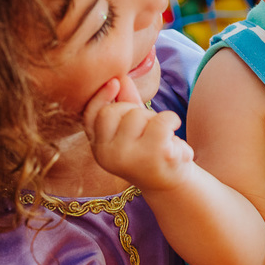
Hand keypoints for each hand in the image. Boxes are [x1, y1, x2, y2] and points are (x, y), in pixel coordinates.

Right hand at [83, 74, 193, 191]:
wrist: (171, 186)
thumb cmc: (150, 153)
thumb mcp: (134, 129)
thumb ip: (126, 103)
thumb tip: (121, 78)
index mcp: (99, 147)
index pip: (90, 115)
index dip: (100, 96)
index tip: (115, 82)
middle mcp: (107, 155)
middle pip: (114, 110)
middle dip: (134, 111)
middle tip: (148, 128)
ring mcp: (128, 157)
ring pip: (137, 114)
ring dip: (155, 119)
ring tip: (161, 138)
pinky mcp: (152, 157)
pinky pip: (161, 121)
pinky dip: (172, 121)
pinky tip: (174, 137)